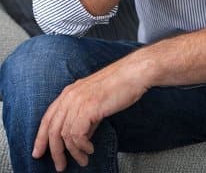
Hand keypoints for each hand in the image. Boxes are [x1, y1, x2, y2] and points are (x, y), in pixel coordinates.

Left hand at [32, 57, 149, 170]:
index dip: (40, 138)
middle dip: (54, 151)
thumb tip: (84, 136)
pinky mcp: (88, 108)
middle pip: (52, 130)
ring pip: (65, 135)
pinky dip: (82, 146)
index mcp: (69, 92)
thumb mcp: (98, 100)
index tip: (38, 152)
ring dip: (73, 152)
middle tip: (59, 166)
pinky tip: (90, 150)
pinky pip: (77, 135)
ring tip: (82, 160)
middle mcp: (69, 97)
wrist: (135, 72)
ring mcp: (78, 102)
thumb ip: (87, 117)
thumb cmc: (122, 84)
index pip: (47, 118)